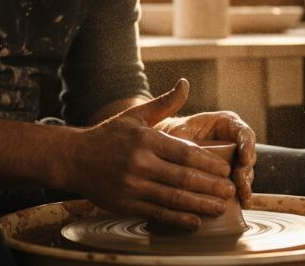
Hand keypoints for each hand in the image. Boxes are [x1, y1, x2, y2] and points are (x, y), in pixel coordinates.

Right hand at [61, 79, 237, 229]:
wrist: (73, 158)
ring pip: (174, 198)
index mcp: (146, 140)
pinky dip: (178, 219)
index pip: (185, 153)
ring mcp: (132, 186)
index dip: (209, 163)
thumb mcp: (135, 116)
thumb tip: (185, 83)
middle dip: (211, 186)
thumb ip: (164, 103)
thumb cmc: (108, 136)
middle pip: (184, 178)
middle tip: (231, 190)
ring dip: (201, 205)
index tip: (226, 169)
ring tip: (220, 207)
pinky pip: (157, 213)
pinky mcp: (125, 204)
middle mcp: (140, 164)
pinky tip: (196, 222)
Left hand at [154, 109, 256, 208]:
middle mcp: (235, 139)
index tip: (245, 161)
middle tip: (241, 184)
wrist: (172, 147)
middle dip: (246, 171)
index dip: (248, 146)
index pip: (244, 133)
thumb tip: (183, 151)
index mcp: (227, 123)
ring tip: (242, 197)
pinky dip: (241, 194)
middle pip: (248, 155)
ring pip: (246, 171)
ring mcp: (235, 157)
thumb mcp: (178, 132)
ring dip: (245, 185)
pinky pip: (240, 183)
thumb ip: (182, 137)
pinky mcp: (231, 173)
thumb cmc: (177, 134)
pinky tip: (243, 205)